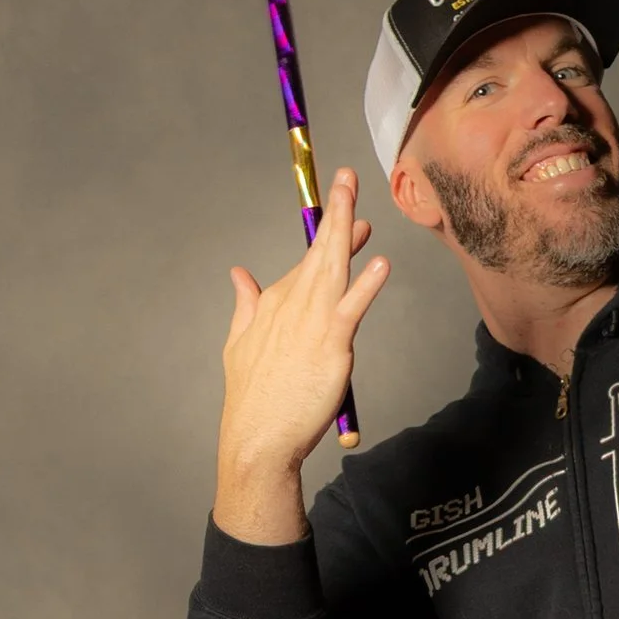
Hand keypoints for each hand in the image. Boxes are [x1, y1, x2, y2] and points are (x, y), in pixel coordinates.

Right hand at [214, 167, 390, 542]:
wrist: (256, 438)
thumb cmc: (252, 399)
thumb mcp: (238, 343)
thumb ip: (244, 305)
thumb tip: (238, 274)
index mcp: (273, 303)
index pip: (307, 261)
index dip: (328, 235)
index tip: (347, 215)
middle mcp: (292, 305)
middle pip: (319, 252)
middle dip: (335, 213)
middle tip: (348, 179)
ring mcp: (312, 324)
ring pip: (333, 269)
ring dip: (346, 232)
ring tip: (359, 203)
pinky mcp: (330, 347)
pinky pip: (352, 309)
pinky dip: (366, 286)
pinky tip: (380, 265)